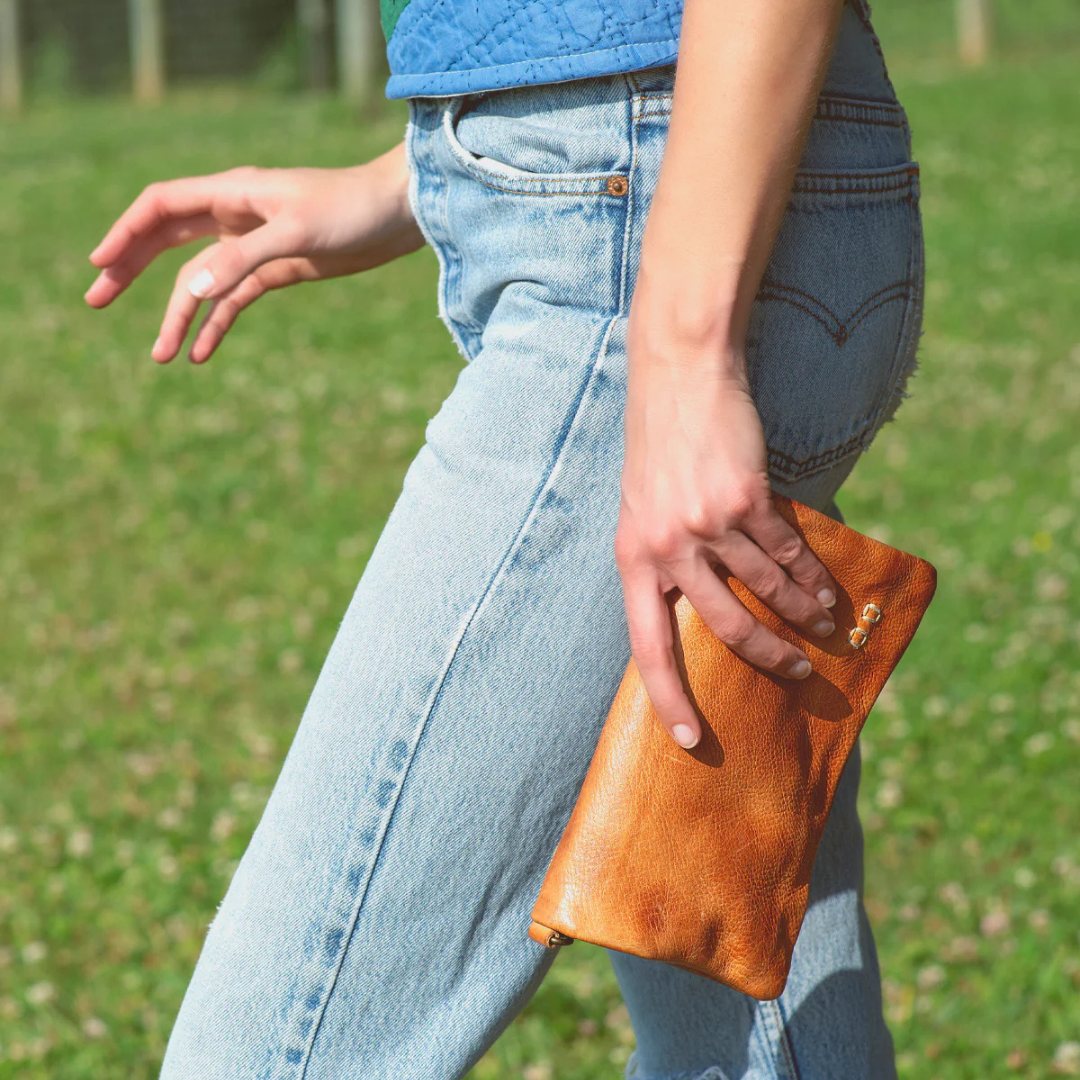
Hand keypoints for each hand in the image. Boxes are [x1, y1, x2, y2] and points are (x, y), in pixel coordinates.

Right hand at [84, 142, 424, 362]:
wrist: (400, 215)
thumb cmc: (351, 210)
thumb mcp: (296, 233)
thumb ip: (243, 259)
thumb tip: (192, 290)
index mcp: (231, 194)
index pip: (161, 208)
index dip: (126, 234)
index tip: (99, 264)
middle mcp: (236, 216)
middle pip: (168, 243)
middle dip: (132, 271)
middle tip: (96, 300)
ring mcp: (255, 245)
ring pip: (202, 281)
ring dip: (180, 316)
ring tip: (161, 356)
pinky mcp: (279, 269)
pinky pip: (236, 299)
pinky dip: (218, 323)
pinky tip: (202, 354)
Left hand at [616, 296, 837, 750]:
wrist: (677, 376)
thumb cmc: (658, 448)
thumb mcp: (641, 509)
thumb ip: (664, 559)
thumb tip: (701, 612)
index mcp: (633, 558)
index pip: (648, 644)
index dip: (668, 696)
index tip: (688, 741)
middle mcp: (668, 548)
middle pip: (724, 627)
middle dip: (765, 657)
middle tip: (794, 675)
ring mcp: (709, 523)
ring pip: (767, 590)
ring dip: (801, 616)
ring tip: (822, 629)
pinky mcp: (748, 499)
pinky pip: (790, 552)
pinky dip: (813, 576)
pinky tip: (828, 591)